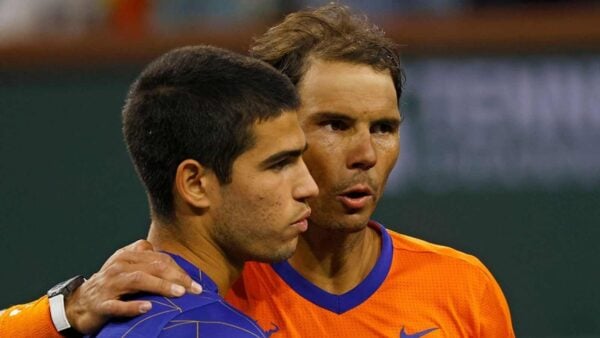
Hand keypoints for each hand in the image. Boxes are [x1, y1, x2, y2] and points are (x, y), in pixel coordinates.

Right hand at [64, 240, 201, 333]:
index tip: (195, 284)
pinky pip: (118, 305)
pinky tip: (148, 308)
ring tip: (179, 293)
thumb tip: (181, 271)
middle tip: (194, 290)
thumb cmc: (112, 285)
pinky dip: (133, 306)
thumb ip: (151, 263)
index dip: (180, 270)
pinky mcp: (101, 304)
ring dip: (160, 286)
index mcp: (128, 255)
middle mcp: (120, 266)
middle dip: (177, 277)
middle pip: (153, 267)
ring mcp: (109, 284)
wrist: (79, 304)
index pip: (160, 258)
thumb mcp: (129, 267)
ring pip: (138, 280)